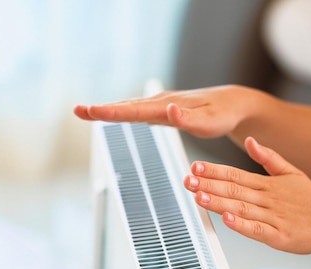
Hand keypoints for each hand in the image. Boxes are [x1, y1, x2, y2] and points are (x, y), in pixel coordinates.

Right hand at [73, 85, 259, 138]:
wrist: (232, 104)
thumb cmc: (223, 115)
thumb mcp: (211, 122)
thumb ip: (189, 120)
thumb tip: (169, 112)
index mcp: (169, 106)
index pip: (136, 111)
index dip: (112, 113)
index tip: (91, 112)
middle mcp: (162, 103)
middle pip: (127, 107)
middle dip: (102, 110)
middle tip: (78, 111)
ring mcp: (162, 106)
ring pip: (130, 107)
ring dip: (108, 110)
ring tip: (86, 112)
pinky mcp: (164, 110)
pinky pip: (138, 110)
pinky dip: (122, 111)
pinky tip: (111, 114)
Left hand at [184, 137, 310, 254]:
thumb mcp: (293, 173)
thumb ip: (269, 158)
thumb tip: (251, 140)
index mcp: (269, 184)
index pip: (236, 174)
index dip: (214, 170)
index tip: (195, 165)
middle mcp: (269, 199)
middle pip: (234, 189)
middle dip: (209, 184)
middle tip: (188, 179)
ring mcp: (274, 217)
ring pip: (241, 208)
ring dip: (219, 202)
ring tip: (199, 196)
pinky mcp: (280, 236)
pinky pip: (257, 229)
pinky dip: (241, 224)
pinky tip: (227, 219)